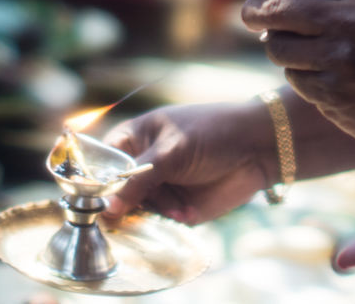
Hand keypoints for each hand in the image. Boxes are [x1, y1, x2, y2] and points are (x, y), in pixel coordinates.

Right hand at [101, 100, 275, 224]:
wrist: (258, 149)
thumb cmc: (214, 134)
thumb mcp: (172, 152)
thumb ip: (139, 180)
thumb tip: (108, 208)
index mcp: (135, 138)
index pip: (101, 161)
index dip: (95, 179)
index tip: (95, 197)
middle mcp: (143, 165)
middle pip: (114, 191)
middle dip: (122, 202)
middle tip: (134, 207)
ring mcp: (159, 187)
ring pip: (136, 210)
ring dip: (151, 212)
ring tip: (175, 204)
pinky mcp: (176, 207)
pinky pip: (158, 222)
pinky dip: (167, 219)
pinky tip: (184, 211)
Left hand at [234, 0, 354, 160]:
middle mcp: (353, 21)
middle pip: (276, 6)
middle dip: (253, 8)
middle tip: (249, 12)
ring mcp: (342, 59)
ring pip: (276, 44)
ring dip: (275, 45)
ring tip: (296, 47)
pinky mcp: (333, 94)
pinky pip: (292, 75)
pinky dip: (297, 73)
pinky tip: (320, 74)